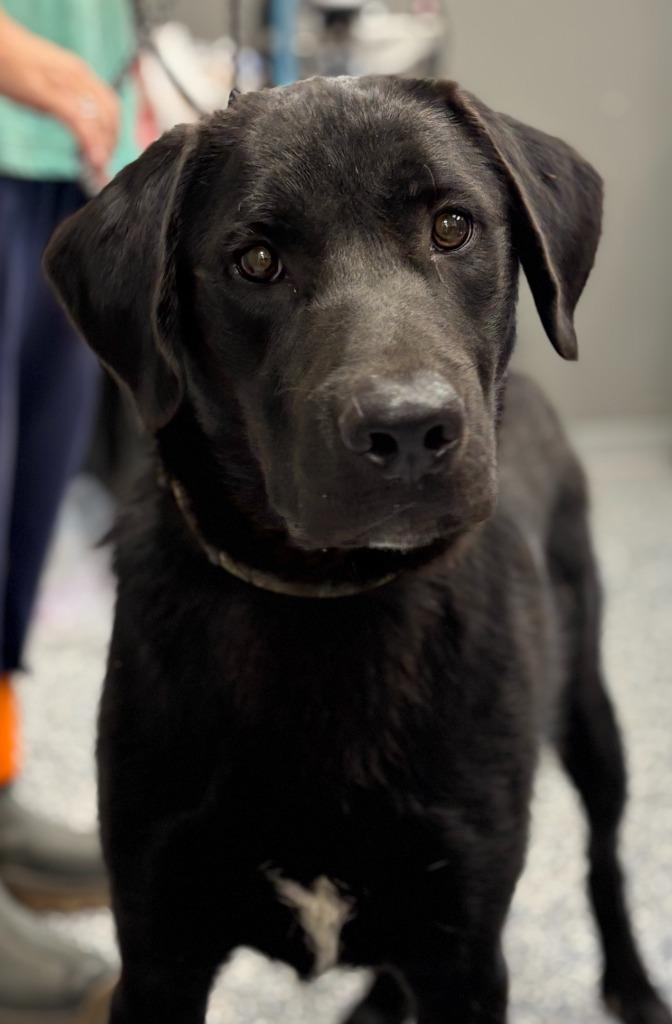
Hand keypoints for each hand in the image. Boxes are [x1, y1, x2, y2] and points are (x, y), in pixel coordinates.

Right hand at [0, 11, 119, 175]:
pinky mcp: (50, 93)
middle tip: (104, 164)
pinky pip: (79, 120)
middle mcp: (79, 76)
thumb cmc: (13, 62)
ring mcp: (66, 83)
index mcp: (80, 73)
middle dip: (111, 143)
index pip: (111, 105)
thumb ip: (64, 96)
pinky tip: (93, 158)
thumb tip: (75, 121)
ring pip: (99, 119)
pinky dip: (90, 142)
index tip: (109, 151)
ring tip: (99, 166)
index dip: (114, 131)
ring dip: (103, 147)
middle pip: (109, 115)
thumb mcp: (47, 80)